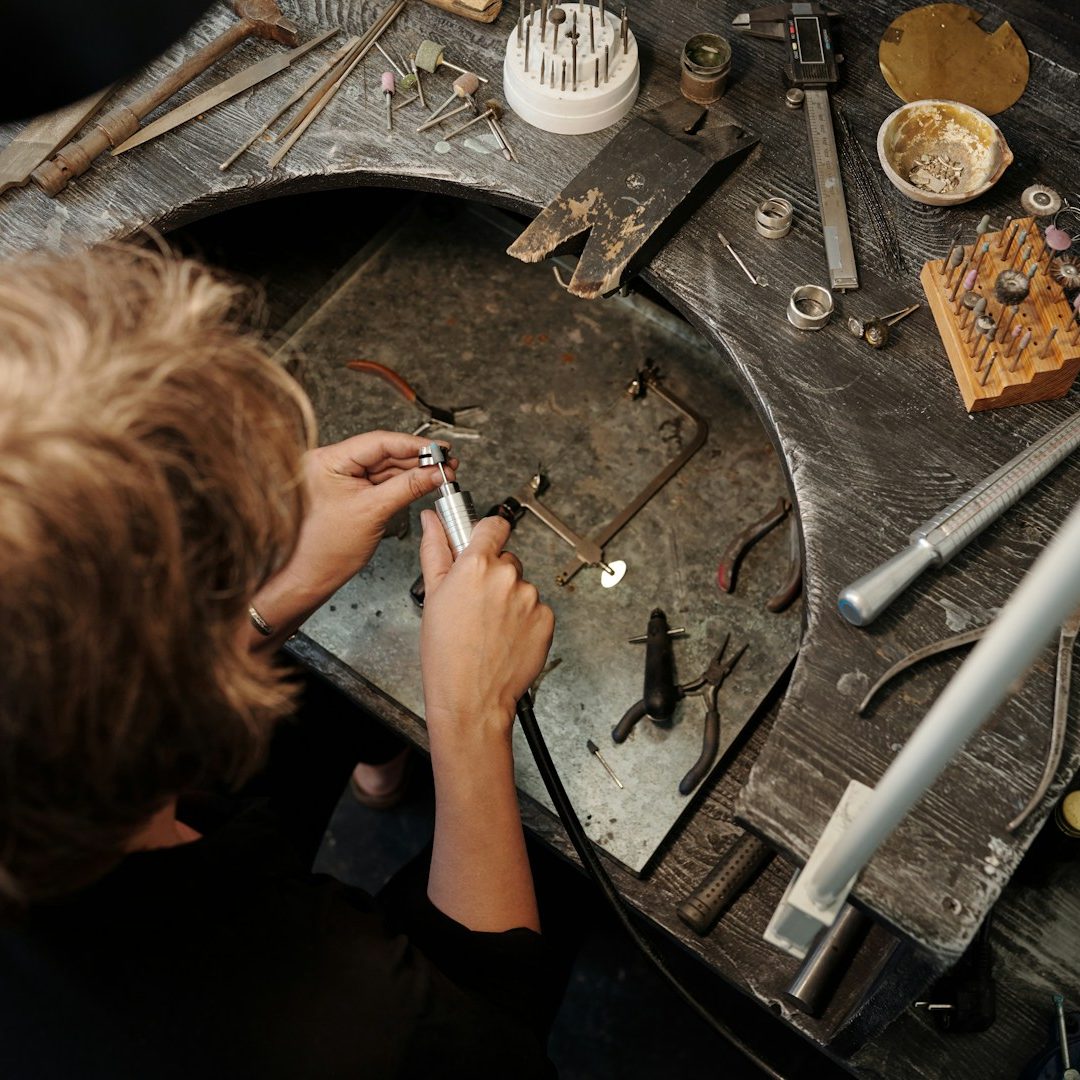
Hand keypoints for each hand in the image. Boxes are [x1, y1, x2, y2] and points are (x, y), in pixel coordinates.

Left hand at [254, 432, 453, 632]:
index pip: (378, 442)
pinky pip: (379, 480)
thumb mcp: (374, 512)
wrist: (308, 576)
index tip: (438, 449)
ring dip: (413, 471)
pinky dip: (401, 482)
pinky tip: (421, 482)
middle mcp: (331, 463)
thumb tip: (434, 472)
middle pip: (383, 452)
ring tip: (439, 473)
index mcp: (327, 460)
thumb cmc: (324, 550)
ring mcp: (339, 477)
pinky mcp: (348, 491)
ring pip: (384, 466)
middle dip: (417, 459)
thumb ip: (408, 487)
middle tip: (445, 463)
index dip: (413, 445)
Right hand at [419, 511, 553, 736]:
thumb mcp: (433, 597)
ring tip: (488, 628)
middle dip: (492, 576)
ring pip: (521, 587)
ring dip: (509, 600)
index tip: (481, 544)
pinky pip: (536, 610)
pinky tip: (504, 638)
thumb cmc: (446, 654)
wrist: (471, 698)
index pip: (494, 525)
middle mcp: (508, 577)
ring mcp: (531, 599)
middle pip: (506, 561)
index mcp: (477, 565)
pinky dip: (524, 620)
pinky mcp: (546, 620)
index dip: (486, 535)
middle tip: (475, 605)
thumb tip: (432, 521)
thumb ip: (435, 550)